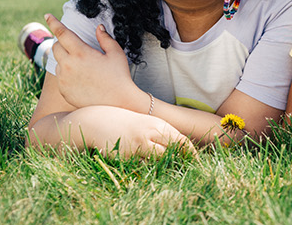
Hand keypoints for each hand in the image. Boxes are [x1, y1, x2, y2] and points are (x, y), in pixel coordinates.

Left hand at [45, 14, 142, 108]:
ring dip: (66, 60)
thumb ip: (105, 38)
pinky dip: (67, 75)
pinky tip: (82, 80)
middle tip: (77, 49)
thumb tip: (98, 28)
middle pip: (56, 47)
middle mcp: (69, 65)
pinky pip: (60, 78)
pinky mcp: (63, 91)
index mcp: (81, 52)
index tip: (47, 15)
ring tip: (83, 68)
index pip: (62, 33)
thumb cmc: (120, 77)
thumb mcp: (116, 53)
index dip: (53, 22)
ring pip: (57, 63)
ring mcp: (64, 79)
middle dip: (63, 44)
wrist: (118, 104)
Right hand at [66, 105, 191, 157]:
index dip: (190, 153)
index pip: (181, 140)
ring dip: (163, 166)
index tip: (195, 162)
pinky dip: (143, 168)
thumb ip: (162, 133)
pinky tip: (139, 164)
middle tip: (186, 170)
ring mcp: (136, 146)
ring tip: (163, 168)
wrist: (95, 121)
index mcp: (156, 124)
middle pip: (173, 152)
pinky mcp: (125, 157)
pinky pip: (140, 167)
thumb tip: (183, 148)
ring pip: (158, 161)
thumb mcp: (146, 122)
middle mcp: (148, 134)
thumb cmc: (124, 122)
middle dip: (181, 161)